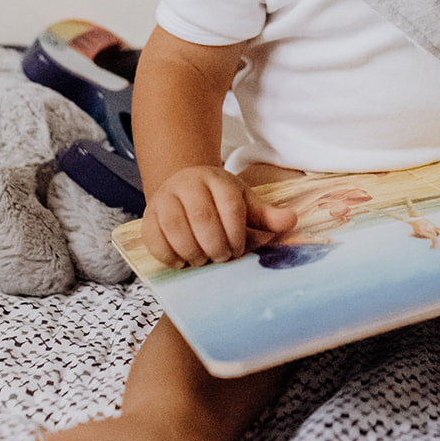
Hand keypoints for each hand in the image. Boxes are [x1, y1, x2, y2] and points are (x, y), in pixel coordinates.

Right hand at [140, 165, 298, 267]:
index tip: (238, 249)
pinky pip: (155, 240)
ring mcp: (164, 199)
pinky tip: (184, 261)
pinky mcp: (147, 217)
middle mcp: (188, 184)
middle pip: (203, 219)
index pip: (230, 206)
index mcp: (216, 179)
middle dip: (216, 246)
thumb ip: (266, 215)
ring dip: (194, 253)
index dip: (236, 233)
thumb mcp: (244, 203)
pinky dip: (170, 256)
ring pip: (176, 229)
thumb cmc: (218, 201)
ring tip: (204, 260)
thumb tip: (292, 221)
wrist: (182, 189)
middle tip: (222, 258)